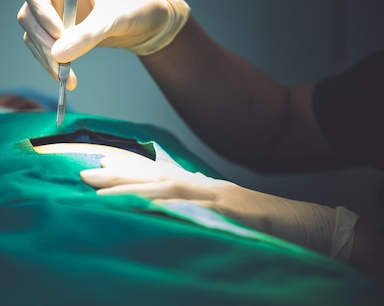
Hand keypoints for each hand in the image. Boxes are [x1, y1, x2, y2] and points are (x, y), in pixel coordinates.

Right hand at [17, 0, 189, 89]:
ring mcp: (56, 6)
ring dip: (46, 57)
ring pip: (33, 33)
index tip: (58, 34)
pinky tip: (66, 78)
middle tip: (60, 64)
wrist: (153, 20)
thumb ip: (88, 34)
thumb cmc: (140, 6)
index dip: (40, 11)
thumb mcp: (116, 18)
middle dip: (43, 41)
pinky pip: (44, 46)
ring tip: (66, 78)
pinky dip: (52, 63)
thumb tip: (56, 55)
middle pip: (29, 13)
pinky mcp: (59, 27)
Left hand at [80, 156, 356, 257]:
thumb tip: (162, 209)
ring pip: (165, 190)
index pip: (157, 174)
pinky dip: (165, 207)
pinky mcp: (229, 213)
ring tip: (99, 191)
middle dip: (117, 176)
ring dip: (131, 189)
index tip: (97, 163)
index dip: (126, 169)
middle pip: (153, 177)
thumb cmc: (260, 223)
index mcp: (200, 187)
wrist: (304, 224)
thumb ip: (193, 207)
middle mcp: (203, 187)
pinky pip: (190, 210)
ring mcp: (216, 198)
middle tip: (83, 174)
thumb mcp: (220, 213)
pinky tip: (143, 206)